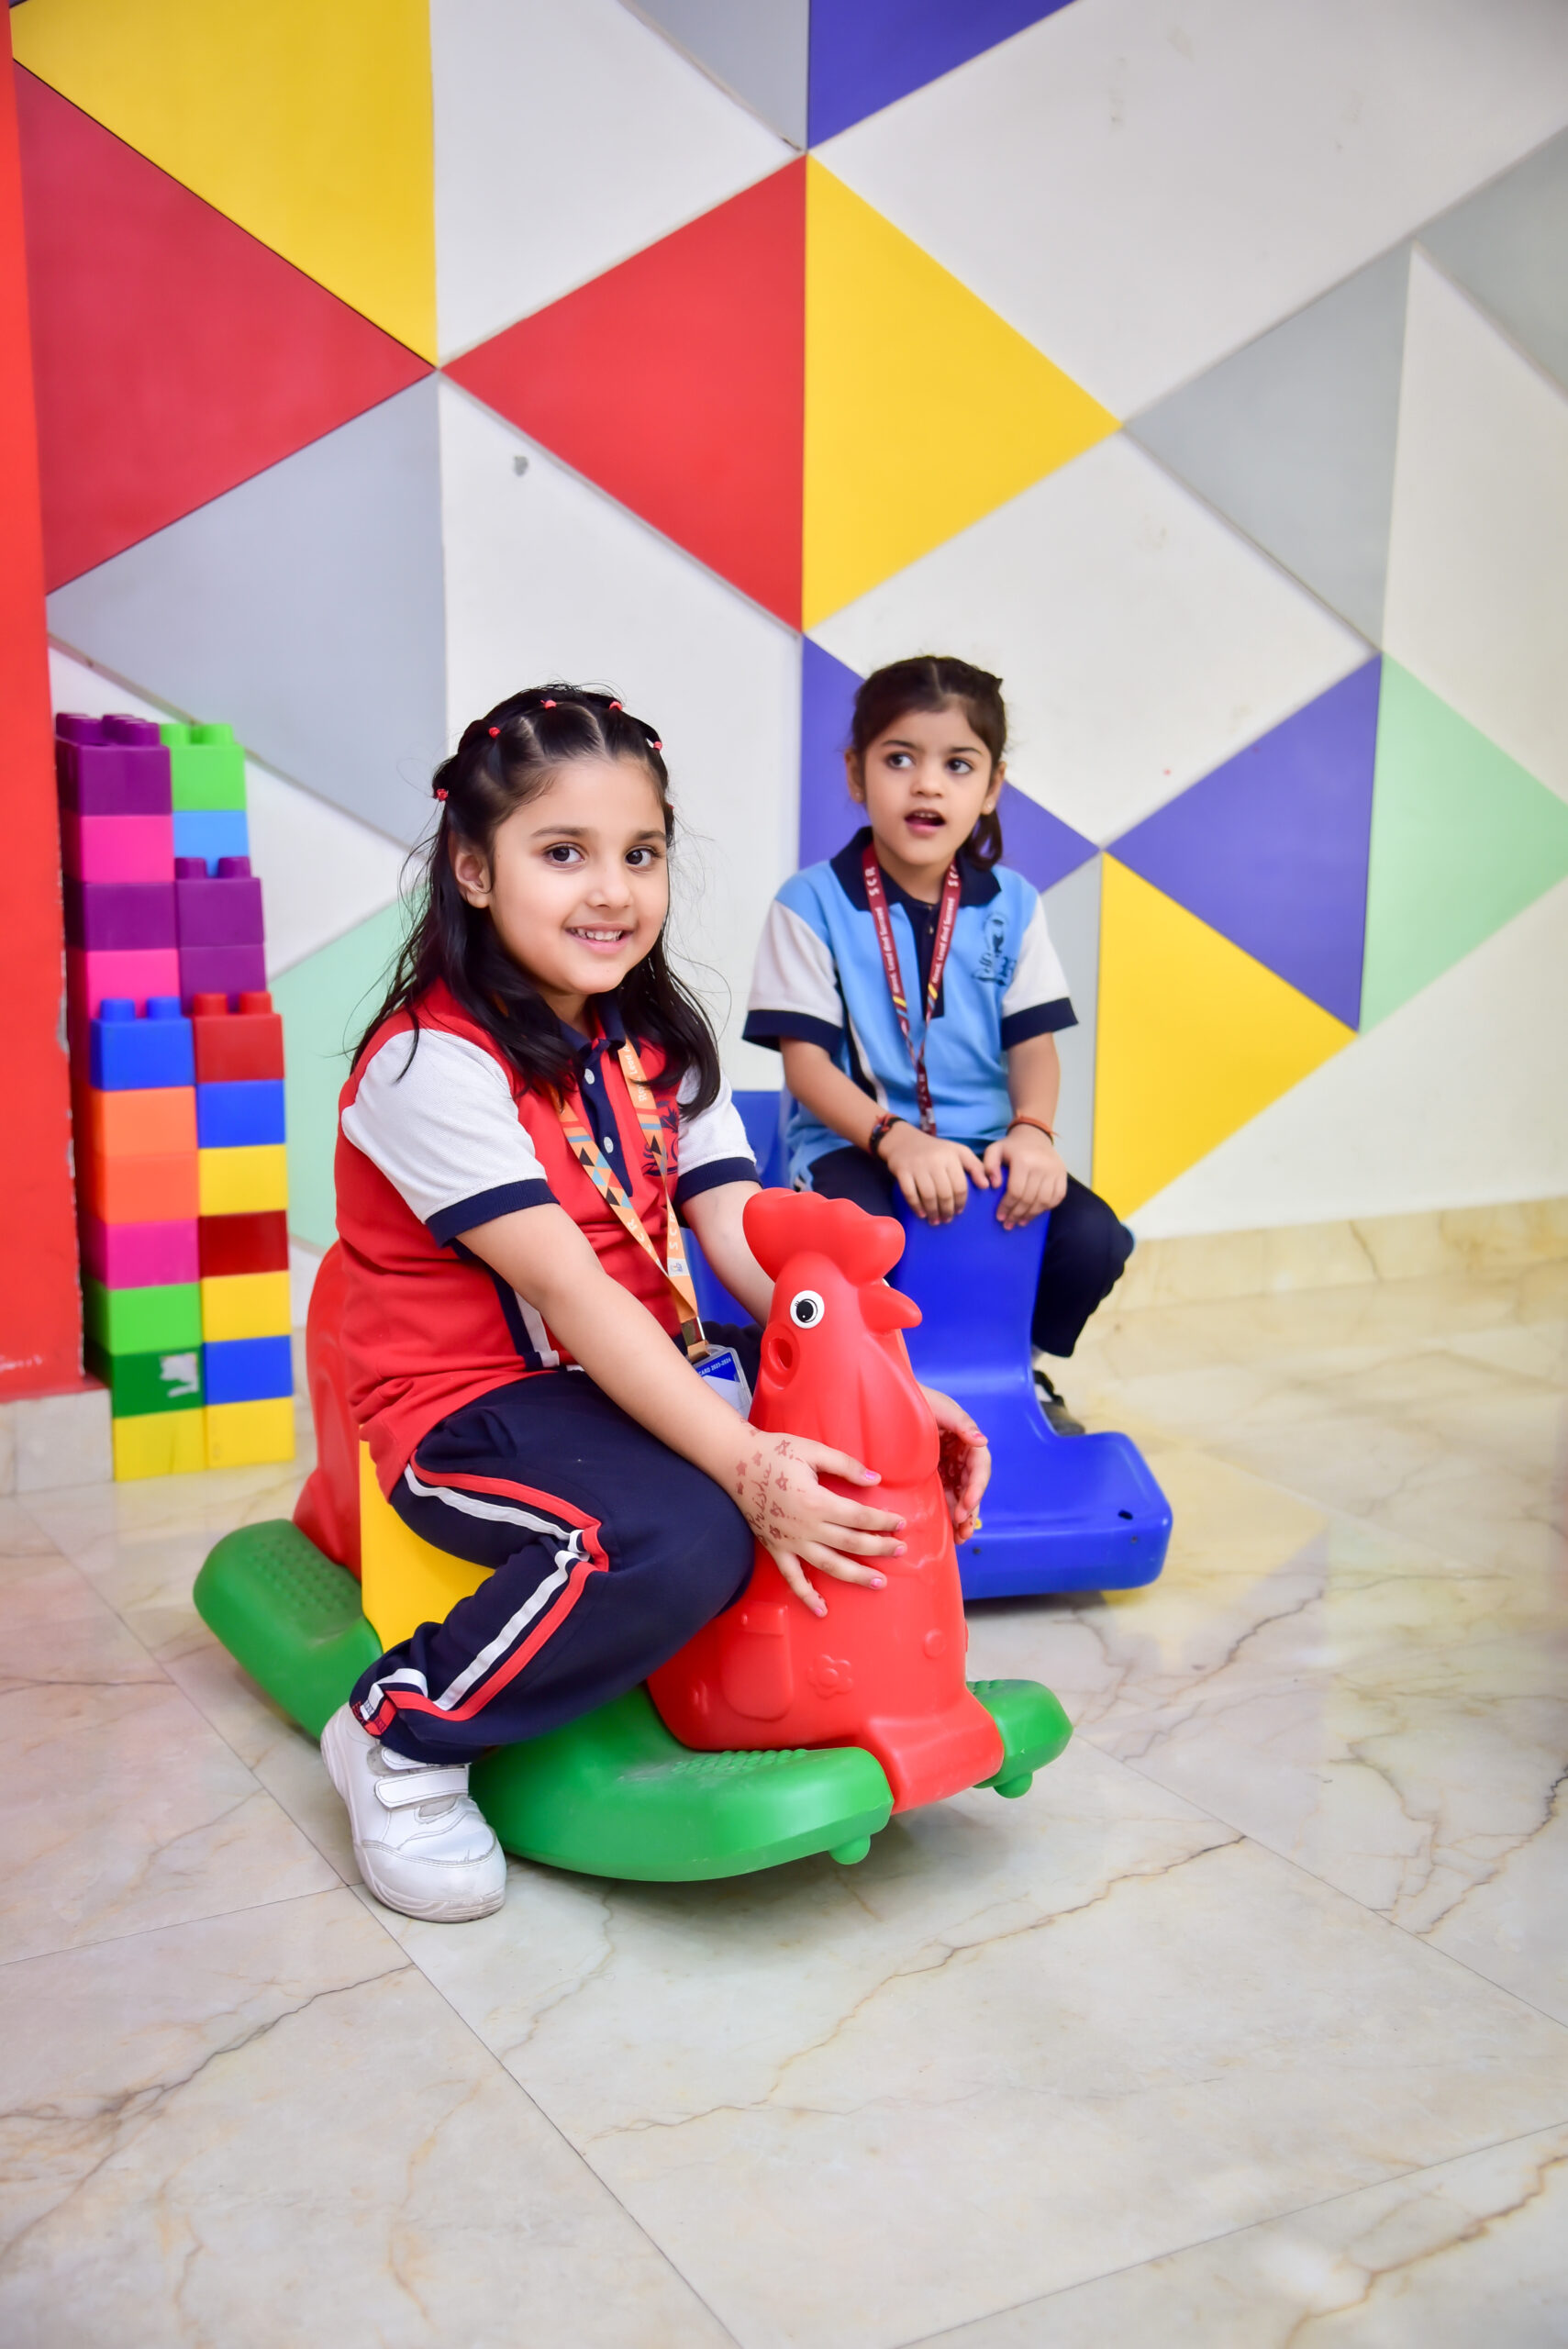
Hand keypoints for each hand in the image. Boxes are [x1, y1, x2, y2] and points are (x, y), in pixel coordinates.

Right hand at [734, 1431, 904, 1616]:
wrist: (735, 1462)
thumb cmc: (775, 1452)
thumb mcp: (813, 1450)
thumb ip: (846, 1465)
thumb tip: (875, 1479)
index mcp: (816, 1501)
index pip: (859, 1517)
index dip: (883, 1521)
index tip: (901, 1524)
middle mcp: (805, 1527)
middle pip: (851, 1543)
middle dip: (880, 1548)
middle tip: (901, 1551)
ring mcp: (790, 1542)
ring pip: (829, 1566)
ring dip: (856, 1576)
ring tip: (880, 1582)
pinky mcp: (775, 1549)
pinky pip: (792, 1578)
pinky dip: (806, 1596)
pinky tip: (822, 1610)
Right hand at [878, 1123, 989, 1221]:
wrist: (904, 1140)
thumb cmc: (935, 1149)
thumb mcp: (958, 1152)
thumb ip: (975, 1166)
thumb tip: (986, 1185)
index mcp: (951, 1156)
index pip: (960, 1185)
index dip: (961, 1201)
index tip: (959, 1211)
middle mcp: (935, 1160)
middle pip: (944, 1192)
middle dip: (947, 1210)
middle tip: (948, 1219)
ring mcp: (917, 1166)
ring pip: (928, 1195)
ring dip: (933, 1211)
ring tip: (936, 1220)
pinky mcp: (902, 1171)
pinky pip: (910, 1193)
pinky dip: (916, 1206)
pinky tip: (922, 1214)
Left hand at [919, 1385, 990, 1543]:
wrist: (891, 1400)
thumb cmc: (917, 1400)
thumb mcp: (941, 1408)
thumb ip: (962, 1423)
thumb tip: (982, 1441)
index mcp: (966, 1440)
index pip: (980, 1466)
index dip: (977, 1487)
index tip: (968, 1504)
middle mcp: (960, 1456)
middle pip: (972, 1485)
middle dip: (970, 1508)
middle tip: (963, 1527)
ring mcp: (947, 1467)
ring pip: (961, 1495)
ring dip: (964, 1517)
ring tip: (960, 1537)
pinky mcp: (933, 1476)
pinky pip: (945, 1497)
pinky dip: (949, 1513)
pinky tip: (949, 1530)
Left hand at [982, 1126, 1067, 1227]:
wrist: (1034, 1135)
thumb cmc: (1012, 1147)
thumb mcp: (994, 1150)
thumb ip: (989, 1166)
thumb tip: (994, 1185)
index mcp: (1023, 1161)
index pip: (1015, 1191)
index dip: (1007, 1206)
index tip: (999, 1216)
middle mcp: (1041, 1166)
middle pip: (1029, 1199)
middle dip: (1017, 1214)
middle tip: (1008, 1224)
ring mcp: (1054, 1171)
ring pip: (1043, 1201)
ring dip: (1031, 1215)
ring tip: (1021, 1222)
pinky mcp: (1063, 1175)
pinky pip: (1057, 1197)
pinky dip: (1047, 1208)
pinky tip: (1036, 1213)